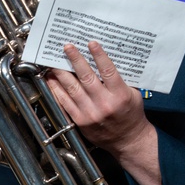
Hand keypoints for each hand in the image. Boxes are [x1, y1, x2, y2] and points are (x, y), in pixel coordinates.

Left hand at [47, 42, 161, 184]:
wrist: (128, 140)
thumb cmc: (132, 115)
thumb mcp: (133, 95)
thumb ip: (121, 80)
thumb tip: (105, 61)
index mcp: (120, 96)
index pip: (108, 71)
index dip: (99, 55)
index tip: (91, 43)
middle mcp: (104, 104)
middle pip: (86, 77)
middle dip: (75, 60)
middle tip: (67, 47)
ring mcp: (90, 113)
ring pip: (72, 88)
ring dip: (61, 73)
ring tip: (54, 61)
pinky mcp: (80, 120)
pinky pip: (64, 102)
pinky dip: (56, 89)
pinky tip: (51, 80)